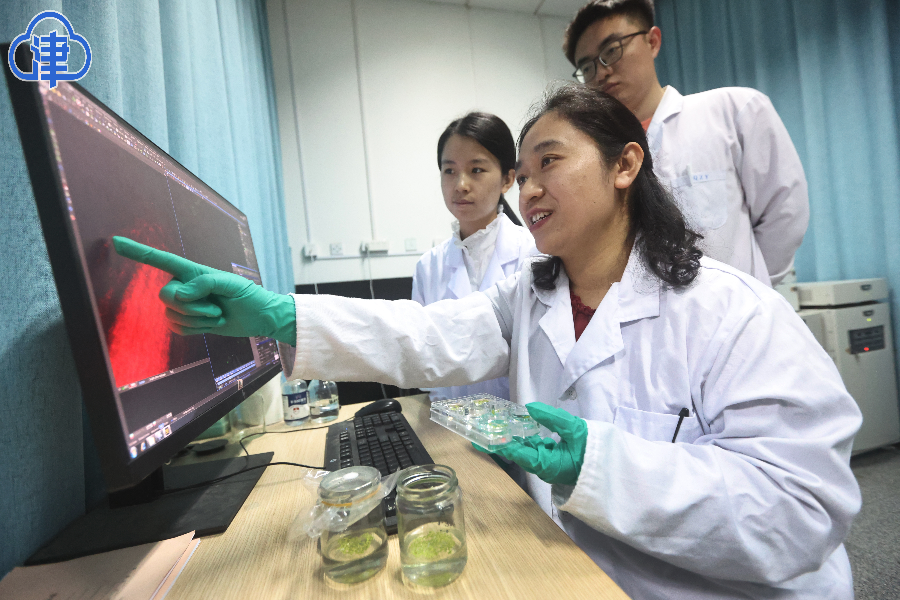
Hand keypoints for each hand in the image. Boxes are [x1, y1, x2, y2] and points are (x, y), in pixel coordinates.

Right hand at [112, 236, 295, 344]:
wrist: (256, 317)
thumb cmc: (246, 295)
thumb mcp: (231, 284)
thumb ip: (205, 283)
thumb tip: (180, 293)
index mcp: (192, 271)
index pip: (160, 260)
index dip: (137, 252)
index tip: (115, 242)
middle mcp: (183, 287)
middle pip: (166, 297)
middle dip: (192, 306)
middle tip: (216, 306)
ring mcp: (183, 306)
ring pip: (173, 316)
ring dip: (200, 319)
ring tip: (217, 314)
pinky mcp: (186, 323)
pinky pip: (178, 330)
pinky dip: (197, 330)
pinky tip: (211, 324)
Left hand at [490, 402, 587, 485]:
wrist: (611, 465)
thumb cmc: (594, 450)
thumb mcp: (575, 429)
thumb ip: (552, 417)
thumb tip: (529, 407)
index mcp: (548, 465)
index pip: (520, 455)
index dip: (502, 446)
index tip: (486, 438)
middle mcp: (543, 467)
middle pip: (518, 453)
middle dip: (501, 440)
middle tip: (483, 427)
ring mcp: (547, 463)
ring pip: (525, 450)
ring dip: (511, 438)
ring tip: (495, 424)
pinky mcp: (552, 457)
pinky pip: (534, 448)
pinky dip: (524, 437)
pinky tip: (517, 426)